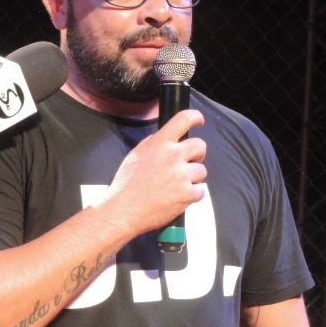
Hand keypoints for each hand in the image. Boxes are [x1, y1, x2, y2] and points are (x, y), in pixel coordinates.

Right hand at [99, 109, 206, 237]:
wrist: (124, 209)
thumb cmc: (126, 184)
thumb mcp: (136, 155)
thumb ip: (153, 144)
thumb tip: (165, 139)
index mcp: (160, 143)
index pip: (183, 119)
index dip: (195, 117)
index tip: (199, 120)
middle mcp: (173, 155)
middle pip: (200, 146)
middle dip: (197, 154)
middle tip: (188, 163)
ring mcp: (182, 175)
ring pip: (202, 171)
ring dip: (193, 178)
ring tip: (177, 185)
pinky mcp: (187, 194)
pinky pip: (200, 191)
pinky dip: (191, 195)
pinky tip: (177, 198)